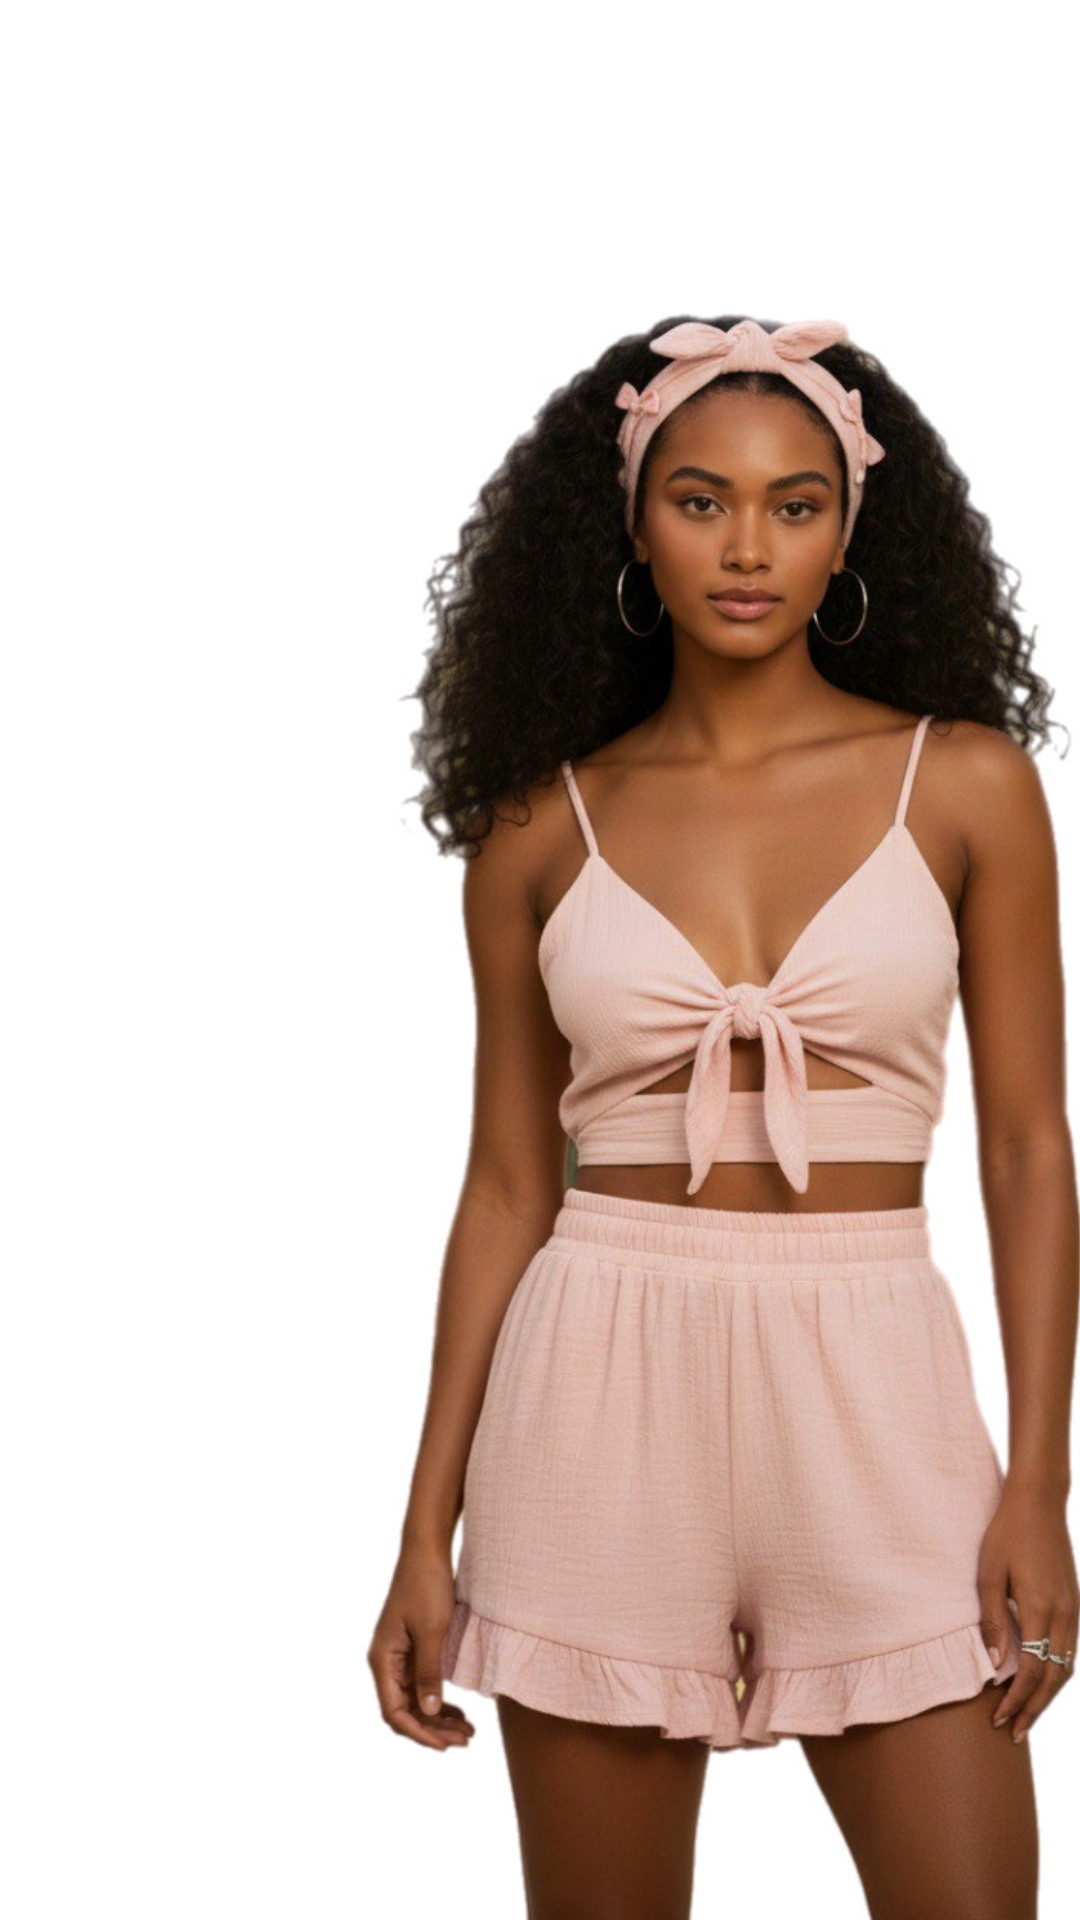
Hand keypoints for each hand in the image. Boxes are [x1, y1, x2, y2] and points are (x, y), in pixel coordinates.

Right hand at [361, 1542, 477, 1754]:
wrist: (426, 1551)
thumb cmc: (427, 1586)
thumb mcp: (432, 1631)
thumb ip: (429, 1673)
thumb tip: (430, 1714)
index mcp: (382, 1661)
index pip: (395, 1714)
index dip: (421, 1734)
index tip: (449, 1745)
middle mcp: (384, 1663)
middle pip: (403, 1713)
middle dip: (432, 1732)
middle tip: (465, 1742)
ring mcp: (396, 1658)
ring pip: (413, 1703)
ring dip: (437, 1720)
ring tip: (467, 1732)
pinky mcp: (409, 1652)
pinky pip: (420, 1688)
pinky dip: (438, 1703)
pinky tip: (460, 1712)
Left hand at [978, 1483, 1079, 1742]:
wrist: (1041, 1502)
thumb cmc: (1008, 1533)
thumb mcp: (988, 1572)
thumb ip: (992, 1619)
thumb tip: (995, 1662)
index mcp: (1041, 1609)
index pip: (1030, 1671)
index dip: (1016, 1700)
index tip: (998, 1720)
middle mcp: (1065, 1615)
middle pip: (1054, 1678)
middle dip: (1034, 1709)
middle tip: (1014, 1733)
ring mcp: (1075, 1610)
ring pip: (1069, 1668)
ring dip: (1050, 1696)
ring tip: (1030, 1716)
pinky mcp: (1077, 1603)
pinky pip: (1074, 1651)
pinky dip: (1062, 1674)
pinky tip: (1048, 1683)